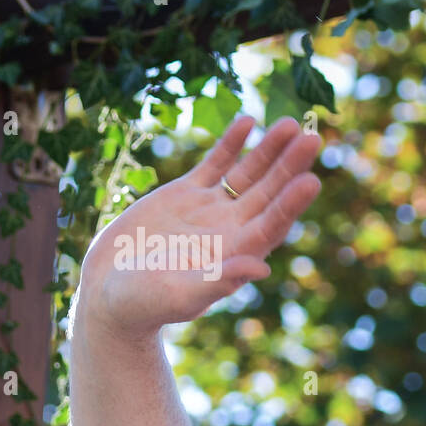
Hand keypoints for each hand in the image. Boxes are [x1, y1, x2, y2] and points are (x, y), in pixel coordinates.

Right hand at [76, 115, 321, 340]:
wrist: (111, 292)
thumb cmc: (146, 304)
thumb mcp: (182, 294)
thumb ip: (220, 279)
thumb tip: (263, 268)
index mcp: (237, 254)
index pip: (273, 224)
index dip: (291, 203)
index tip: (310, 180)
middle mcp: (232, 229)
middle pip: (268, 193)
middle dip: (289, 166)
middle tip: (313, 138)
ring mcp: (211, 209)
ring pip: (247, 174)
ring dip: (268, 150)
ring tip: (289, 124)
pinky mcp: (186, 194)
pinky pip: (216, 164)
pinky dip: (231, 144)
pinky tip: (248, 121)